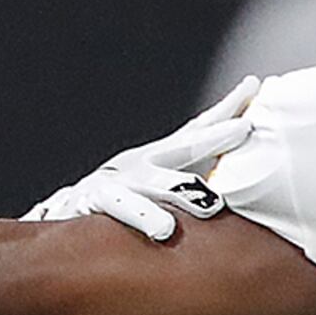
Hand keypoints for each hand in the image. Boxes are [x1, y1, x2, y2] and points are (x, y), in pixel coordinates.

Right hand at [29, 79, 261, 243]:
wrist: (62, 215)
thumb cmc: (123, 208)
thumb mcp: (161, 193)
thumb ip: (196, 187)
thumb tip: (242, 193)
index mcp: (161, 158)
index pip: (198, 130)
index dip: (226, 111)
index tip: (253, 86)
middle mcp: (142, 163)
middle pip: (184, 148)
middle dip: (215, 137)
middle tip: (245, 128)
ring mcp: (119, 180)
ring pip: (155, 183)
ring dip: (183, 188)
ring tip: (210, 201)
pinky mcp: (95, 200)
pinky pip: (120, 208)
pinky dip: (141, 215)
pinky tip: (164, 228)